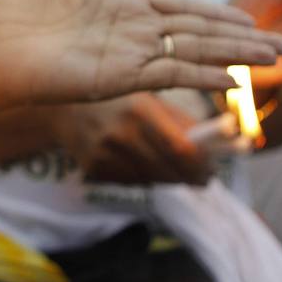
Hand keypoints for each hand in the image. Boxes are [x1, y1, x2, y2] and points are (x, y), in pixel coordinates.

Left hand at [0, 0, 281, 104]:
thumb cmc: (3, 16)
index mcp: (114, 7)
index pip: (176, 9)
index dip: (211, 13)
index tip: (244, 18)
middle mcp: (127, 33)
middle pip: (195, 32)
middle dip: (237, 37)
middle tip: (280, 45)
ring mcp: (125, 56)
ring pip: (192, 53)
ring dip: (233, 55)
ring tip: (274, 58)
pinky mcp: (117, 77)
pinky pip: (169, 74)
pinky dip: (202, 74)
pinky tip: (232, 77)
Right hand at [50, 93, 213, 185]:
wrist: (63, 107)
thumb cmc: (118, 100)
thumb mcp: (148, 100)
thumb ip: (181, 122)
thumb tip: (218, 147)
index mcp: (140, 109)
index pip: (181, 148)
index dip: (201, 165)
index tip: (213, 172)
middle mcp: (121, 133)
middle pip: (169, 170)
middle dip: (190, 177)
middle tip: (203, 178)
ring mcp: (104, 153)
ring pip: (152, 180)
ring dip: (167, 177)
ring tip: (168, 164)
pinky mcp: (93, 168)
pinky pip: (131, 182)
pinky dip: (142, 177)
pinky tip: (136, 162)